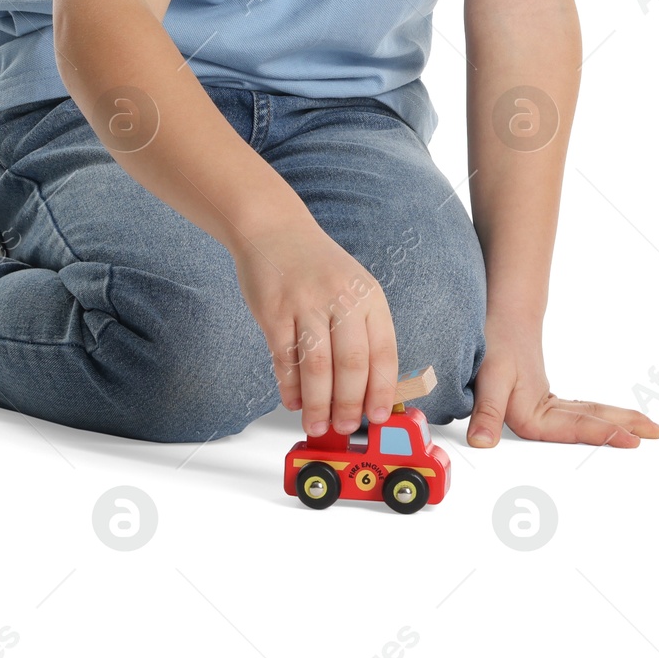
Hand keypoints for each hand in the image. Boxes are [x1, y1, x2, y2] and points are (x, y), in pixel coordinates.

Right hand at [232, 219, 398, 436]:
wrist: (274, 229)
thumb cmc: (317, 266)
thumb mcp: (353, 288)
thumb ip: (362, 332)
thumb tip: (367, 389)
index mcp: (369, 297)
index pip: (384, 353)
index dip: (381, 391)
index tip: (376, 417)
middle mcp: (342, 299)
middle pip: (352, 365)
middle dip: (348, 406)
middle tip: (344, 428)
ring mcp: (307, 304)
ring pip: (318, 368)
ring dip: (318, 405)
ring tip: (316, 424)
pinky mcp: (274, 311)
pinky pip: (284, 359)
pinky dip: (289, 387)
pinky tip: (293, 401)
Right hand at [466, 318, 658, 448]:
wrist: (491, 324)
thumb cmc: (491, 346)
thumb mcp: (489, 378)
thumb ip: (487, 413)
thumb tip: (481, 443)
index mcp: (529, 420)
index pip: (572, 429)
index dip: (601, 434)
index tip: (629, 438)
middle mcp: (539, 421)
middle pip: (587, 427)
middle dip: (622, 429)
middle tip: (654, 433)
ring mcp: (545, 413)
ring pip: (588, 419)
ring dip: (617, 423)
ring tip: (647, 427)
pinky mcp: (547, 404)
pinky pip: (581, 411)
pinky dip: (600, 415)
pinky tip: (616, 421)